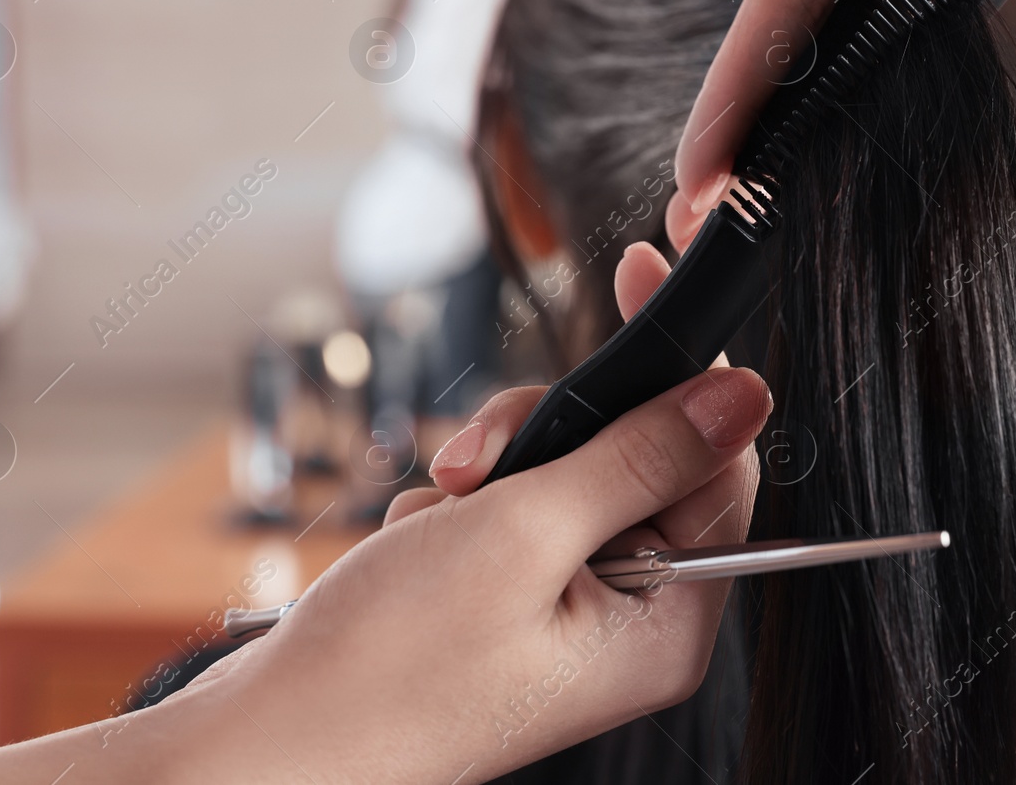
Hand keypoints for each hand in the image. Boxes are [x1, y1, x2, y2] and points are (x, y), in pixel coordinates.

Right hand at [162, 242, 766, 783]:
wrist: (272, 744)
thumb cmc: (390, 667)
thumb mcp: (525, 535)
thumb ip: (640, 455)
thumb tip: (743, 395)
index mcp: (666, 622)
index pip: (716, 464)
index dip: (681, 373)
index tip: (638, 278)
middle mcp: (629, 619)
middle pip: (634, 458)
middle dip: (548, 437)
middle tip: (482, 464)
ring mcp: (565, 608)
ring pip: (562, 472)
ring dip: (493, 474)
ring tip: (437, 516)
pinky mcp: (508, 598)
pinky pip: (510, 508)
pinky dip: (459, 508)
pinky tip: (418, 543)